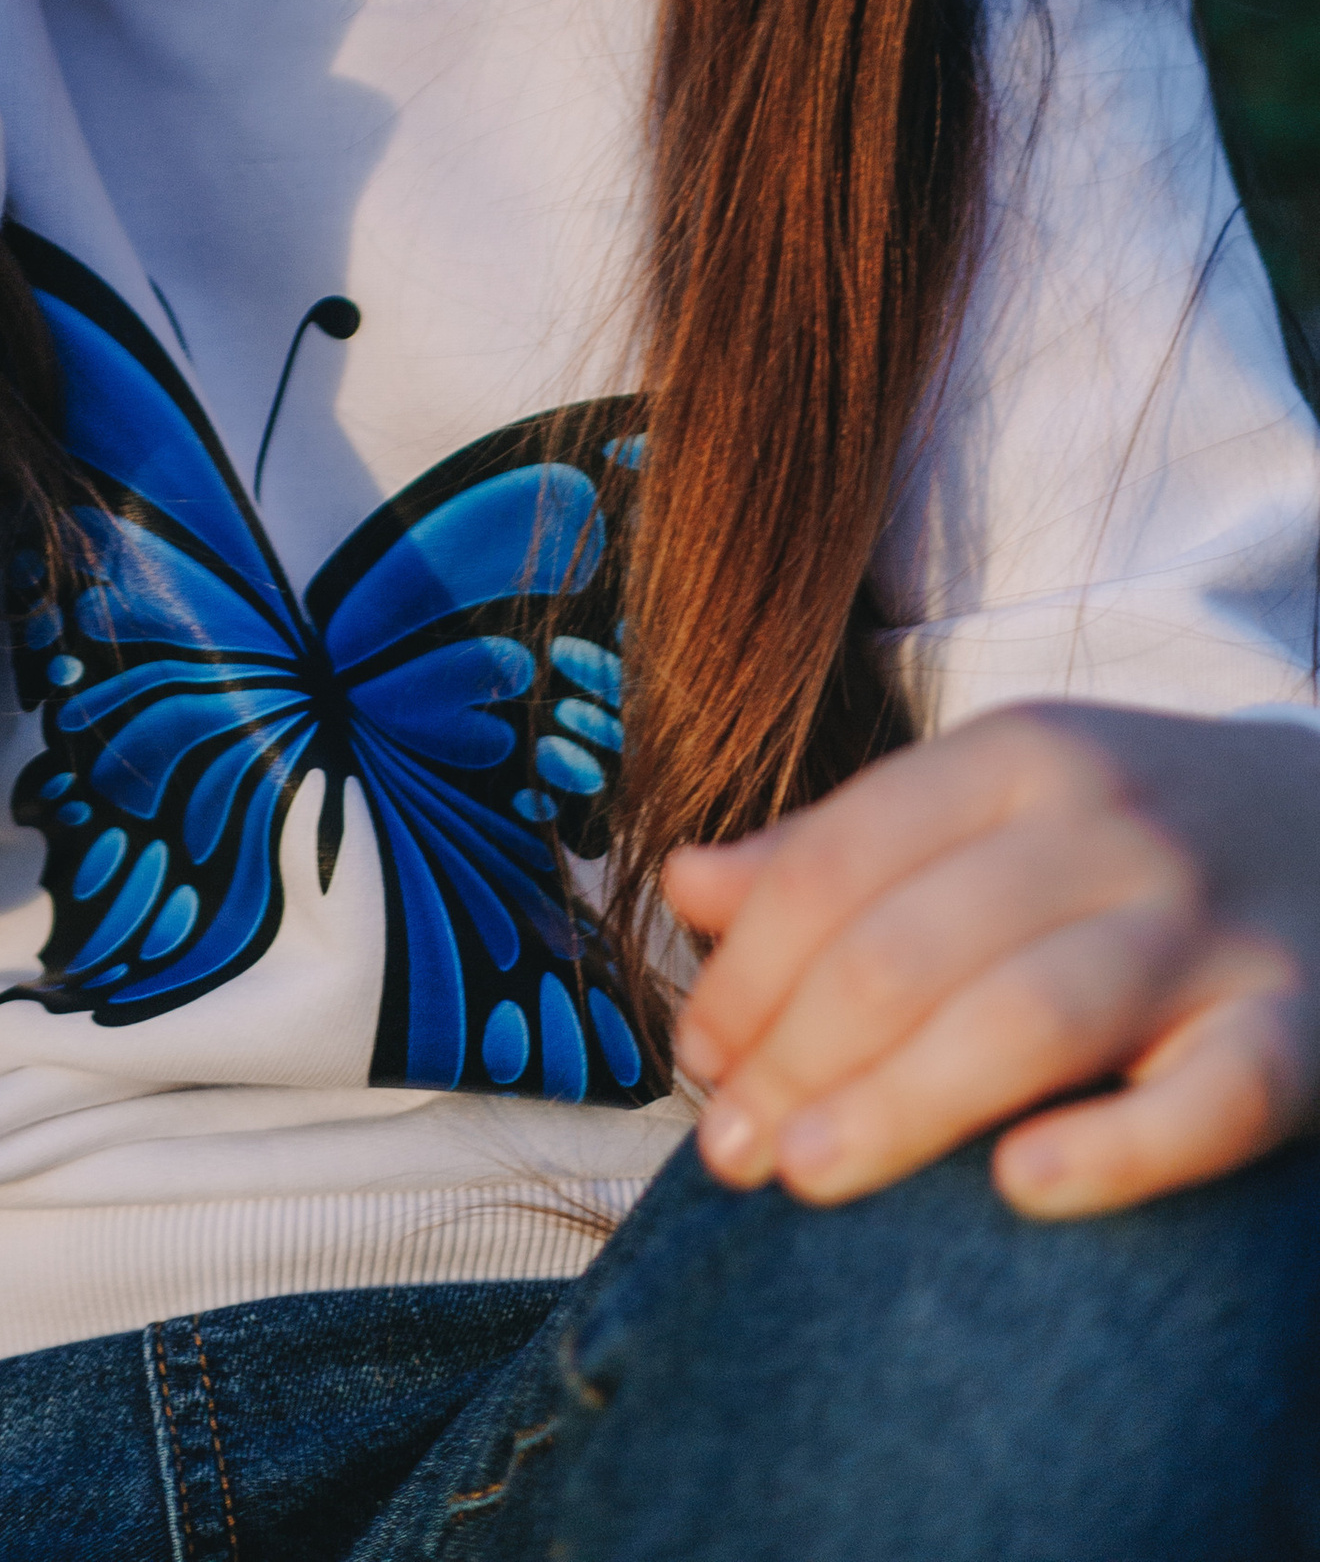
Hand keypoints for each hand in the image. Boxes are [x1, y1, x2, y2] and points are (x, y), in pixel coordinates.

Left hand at [664, 702, 1319, 1218]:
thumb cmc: (1129, 837)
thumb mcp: (995, 799)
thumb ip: (845, 846)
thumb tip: (687, 886)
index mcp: (1019, 756)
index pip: (841, 861)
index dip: (749, 969)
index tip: (698, 1059)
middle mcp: (1110, 827)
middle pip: (912, 945)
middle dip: (796, 1053)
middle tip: (731, 1153)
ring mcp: (1210, 928)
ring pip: (1030, 1016)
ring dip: (900, 1102)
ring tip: (809, 1175)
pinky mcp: (1303, 1031)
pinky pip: (1212, 1102)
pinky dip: (1116, 1149)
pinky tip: (1020, 1190)